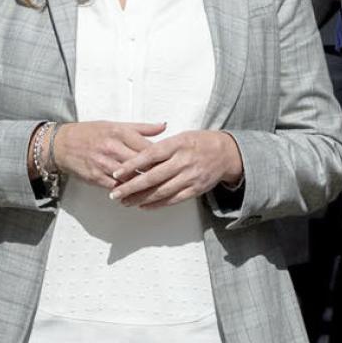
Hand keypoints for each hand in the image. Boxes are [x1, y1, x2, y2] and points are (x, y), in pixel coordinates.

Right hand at [52, 121, 165, 189]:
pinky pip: (116, 187)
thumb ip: (142, 128)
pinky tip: (138, 196)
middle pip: (141, 164)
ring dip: (143, 185)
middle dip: (156, 172)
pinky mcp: (96, 177)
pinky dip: (128, 192)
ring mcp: (104, 164)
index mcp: (120, 133)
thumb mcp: (116, 125)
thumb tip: (164, 126)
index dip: (162, 157)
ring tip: (158, 189)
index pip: (148, 147)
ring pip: (130, 178)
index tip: (173, 162)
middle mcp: (113, 148)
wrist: (63, 144)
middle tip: (170, 179)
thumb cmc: (91, 133)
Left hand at [108, 130, 243, 207]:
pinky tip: (143, 205)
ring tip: (125, 201)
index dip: (131, 165)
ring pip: (161, 191)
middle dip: (131, 187)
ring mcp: (190, 177)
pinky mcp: (195, 189)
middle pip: (153, 177)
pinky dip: (156, 204)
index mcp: (178, 144)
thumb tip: (136, 158)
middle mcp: (184, 161)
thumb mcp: (181, 137)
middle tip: (115, 193)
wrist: (226, 153)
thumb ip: (161, 147)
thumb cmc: (199, 142)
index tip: (116, 173)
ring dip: (140, 198)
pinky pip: (173, 199)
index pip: (150, 155)